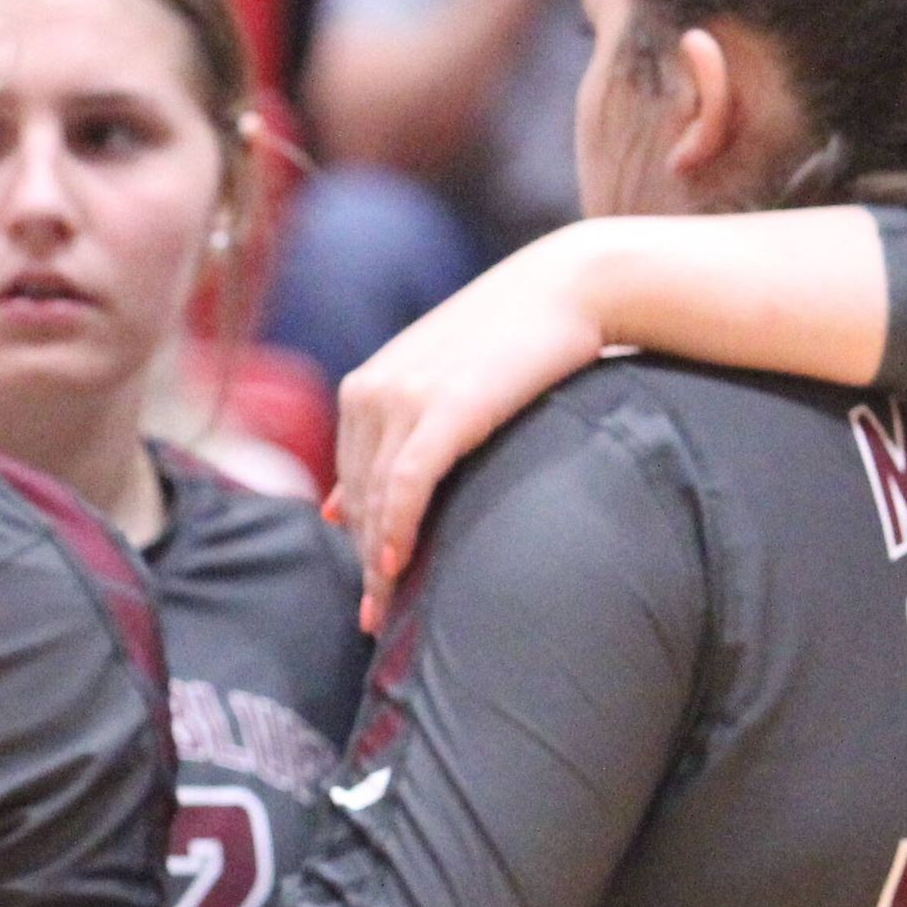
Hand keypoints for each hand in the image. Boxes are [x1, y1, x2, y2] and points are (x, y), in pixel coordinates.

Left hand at [331, 228, 612, 624]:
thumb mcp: (440, 382)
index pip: (351, 481)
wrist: (571, 287)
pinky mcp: (442, 408)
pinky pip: (406, 484)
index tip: (370, 590)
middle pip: (359, 496)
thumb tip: (335, 510)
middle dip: (365, 559)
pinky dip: (396, 527)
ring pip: (377, 498)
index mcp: (366, 386)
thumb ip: (391, 435)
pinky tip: (395, 567)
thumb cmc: (516, 337)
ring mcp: (403, 396)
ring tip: (386, 612)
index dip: (358, 537)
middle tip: (374, 619)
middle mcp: (372, 390)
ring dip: (379, 559)